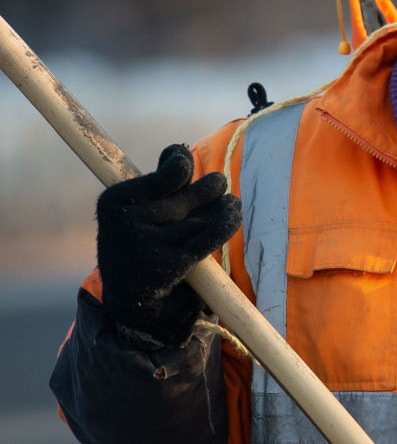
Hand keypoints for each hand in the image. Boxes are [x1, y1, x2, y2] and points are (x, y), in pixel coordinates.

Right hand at [96, 144, 240, 345]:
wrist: (129, 294)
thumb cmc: (137, 238)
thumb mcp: (134, 207)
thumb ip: (157, 178)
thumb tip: (178, 149)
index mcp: (114, 202)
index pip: (166, 173)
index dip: (183, 164)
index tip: (187, 165)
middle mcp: (129, 223)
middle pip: (189, 194)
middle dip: (210, 186)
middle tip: (217, 184)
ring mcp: (149, 246)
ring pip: (202, 217)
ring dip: (224, 206)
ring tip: (230, 203)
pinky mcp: (171, 266)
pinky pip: (208, 238)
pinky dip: (226, 223)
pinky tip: (234, 214)